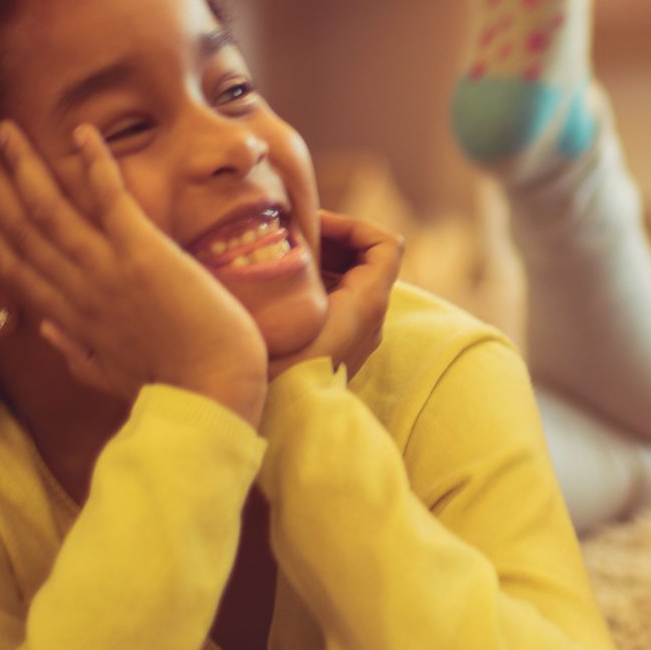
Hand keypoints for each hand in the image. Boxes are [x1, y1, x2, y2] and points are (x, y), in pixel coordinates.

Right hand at [0, 121, 267, 421]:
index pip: (14, 266)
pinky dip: (94, 164)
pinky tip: (81, 132)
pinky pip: (109, 199)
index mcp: (70, 319)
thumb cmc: (175, 389)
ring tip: (1, 130)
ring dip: (23, 166)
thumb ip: (77, 352)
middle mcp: (77, 291)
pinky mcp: (142, 254)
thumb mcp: (112, 374)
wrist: (213, 397)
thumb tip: (49, 334)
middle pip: (20, 229)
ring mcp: (106, 271)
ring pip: (49, 210)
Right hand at [267, 211, 402, 382]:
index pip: (386, 243)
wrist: (277, 424)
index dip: (352, 225)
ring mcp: (359, 333)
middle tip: (287, 236)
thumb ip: (286, 266)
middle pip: (367, 258)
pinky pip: (337, 300)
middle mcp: (373, 316)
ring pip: (350, 279)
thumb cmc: (276, 365)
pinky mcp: (340, 346)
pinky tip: (278, 285)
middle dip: (331, 240)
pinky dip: (314, 284)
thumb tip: (264, 233)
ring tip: (278, 256)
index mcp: (369, 302)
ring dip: (320, 261)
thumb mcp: (281, 308)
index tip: (311, 226)